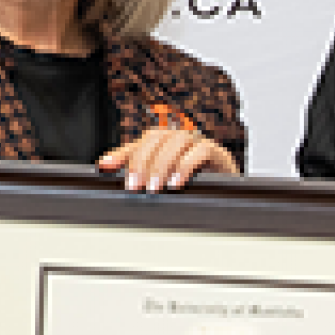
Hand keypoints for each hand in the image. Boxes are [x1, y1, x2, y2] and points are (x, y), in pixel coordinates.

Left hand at [101, 128, 239, 192]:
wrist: (230, 197)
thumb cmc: (193, 188)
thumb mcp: (162, 182)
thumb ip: (136, 173)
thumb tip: (104, 167)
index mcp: (167, 144)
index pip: (141, 141)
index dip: (122, 152)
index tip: (106, 167)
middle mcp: (182, 139)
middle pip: (157, 137)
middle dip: (141, 161)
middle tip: (134, 186)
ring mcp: (200, 143)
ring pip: (177, 140)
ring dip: (162, 164)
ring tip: (154, 187)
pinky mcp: (219, 153)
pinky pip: (201, 150)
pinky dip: (185, 166)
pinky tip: (176, 183)